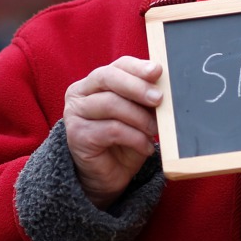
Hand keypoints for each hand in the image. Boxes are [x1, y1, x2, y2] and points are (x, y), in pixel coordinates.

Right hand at [63, 56, 162, 209]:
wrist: (108, 175)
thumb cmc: (125, 140)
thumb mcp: (139, 115)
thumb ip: (146, 99)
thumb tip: (165, 86)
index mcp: (95, 81)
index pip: (117, 65)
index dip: (138, 67)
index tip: (158, 71)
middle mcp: (79, 93)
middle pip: (108, 78)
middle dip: (137, 87)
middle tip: (159, 99)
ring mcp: (75, 114)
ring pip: (111, 104)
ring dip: (139, 118)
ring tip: (155, 131)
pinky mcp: (78, 136)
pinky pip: (112, 130)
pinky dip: (135, 138)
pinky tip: (146, 147)